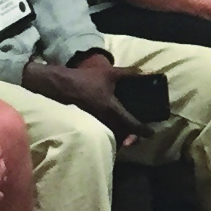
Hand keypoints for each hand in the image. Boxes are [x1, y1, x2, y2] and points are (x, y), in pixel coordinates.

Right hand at [26, 54, 145, 142]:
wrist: (59, 85)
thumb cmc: (85, 79)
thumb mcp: (109, 73)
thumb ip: (130, 73)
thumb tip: (147, 72)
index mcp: (111, 108)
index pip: (131, 124)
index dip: (143, 130)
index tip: (151, 134)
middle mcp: (104, 120)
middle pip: (122, 136)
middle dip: (130, 138)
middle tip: (136, 137)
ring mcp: (94, 125)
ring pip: (111, 136)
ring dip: (119, 137)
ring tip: (124, 135)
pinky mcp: (85, 126)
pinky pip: (100, 134)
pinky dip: (107, 134)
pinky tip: (108, 129)